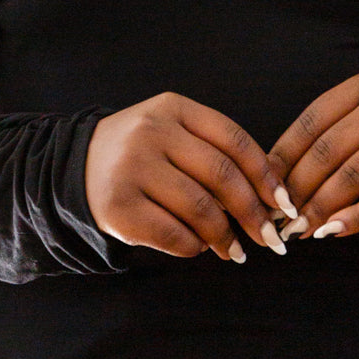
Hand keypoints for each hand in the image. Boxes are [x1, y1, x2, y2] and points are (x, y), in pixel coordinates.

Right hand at [84, 92, 291, 261]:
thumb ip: (217, 153)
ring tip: (233, 249)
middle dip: (253, 212)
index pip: (234, 140)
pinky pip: (173, 234)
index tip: (283, 202)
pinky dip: (194, 246)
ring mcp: (131, 168)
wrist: (76, 168)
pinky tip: (197, 247)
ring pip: (200, 209)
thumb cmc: (144, 156)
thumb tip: (273, 198)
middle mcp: (150, 132)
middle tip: (268, 237)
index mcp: (173, 108)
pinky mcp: (118, 207)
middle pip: (222, 175)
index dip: (266, 174)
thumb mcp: (174, 133)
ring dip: (224, 236)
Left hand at [268, 70, 358, 241]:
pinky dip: (354, 220)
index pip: (312, 122)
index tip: (265, 186)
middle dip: (298, 190)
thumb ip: (332, 135)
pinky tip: (332, 232)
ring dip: (320, 209)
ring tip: (301, 229)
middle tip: (280, 216)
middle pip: (328, 153)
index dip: (283, 157)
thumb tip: (278, 179)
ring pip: (351, 178)